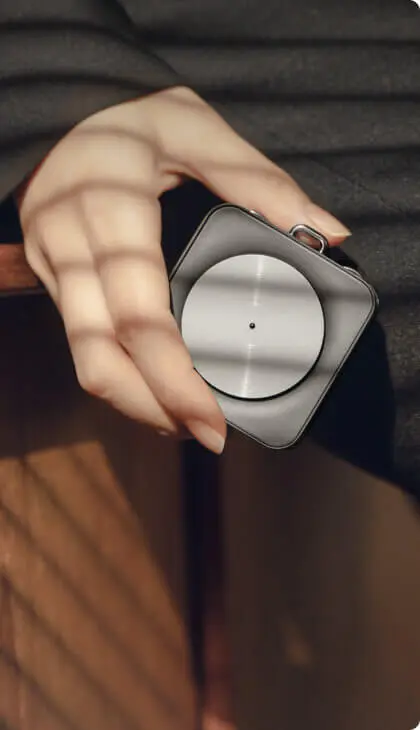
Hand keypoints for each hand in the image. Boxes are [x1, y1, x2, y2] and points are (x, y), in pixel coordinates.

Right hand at [17, 86, 349, 453]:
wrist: (52, 115)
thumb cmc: (124, 117)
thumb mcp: (191, 125)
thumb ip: (257, 179)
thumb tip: (325, 229)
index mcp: (108, 212)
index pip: (137, 315)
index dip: (172, 378)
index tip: (213, 422)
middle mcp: (70, 249)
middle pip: (99, 358)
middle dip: (152, 409)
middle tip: (208, 436)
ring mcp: (54, 269)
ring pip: (84, 360)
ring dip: (135, 402)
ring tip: (186, 421)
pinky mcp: (52, 281)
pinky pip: (82, 343)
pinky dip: (120, 375)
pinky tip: (155, 386)